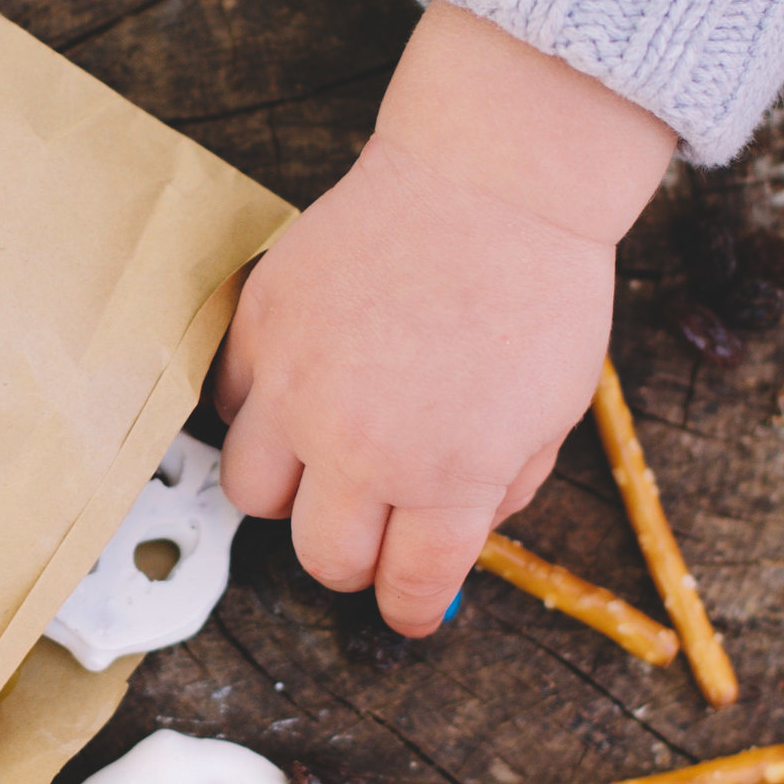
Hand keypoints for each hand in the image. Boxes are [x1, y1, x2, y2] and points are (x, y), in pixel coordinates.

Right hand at [215, 3, 676, 634]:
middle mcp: (362, 446)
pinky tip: (302, 391)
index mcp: (449, 477)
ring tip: (327, 458)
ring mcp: (298, 386)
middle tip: (378, 526)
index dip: (410, 608)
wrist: (495, 176)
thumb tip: (453, 543)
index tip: (410, 605)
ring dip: (293, 492)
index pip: (407, 588)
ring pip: (254, 496)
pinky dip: (261, 413)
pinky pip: (232, 407)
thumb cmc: (540, 287)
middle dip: (356, 557)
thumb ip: (499, 490)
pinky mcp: (261, 326)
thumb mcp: (552, 415)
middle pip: (323, 557)